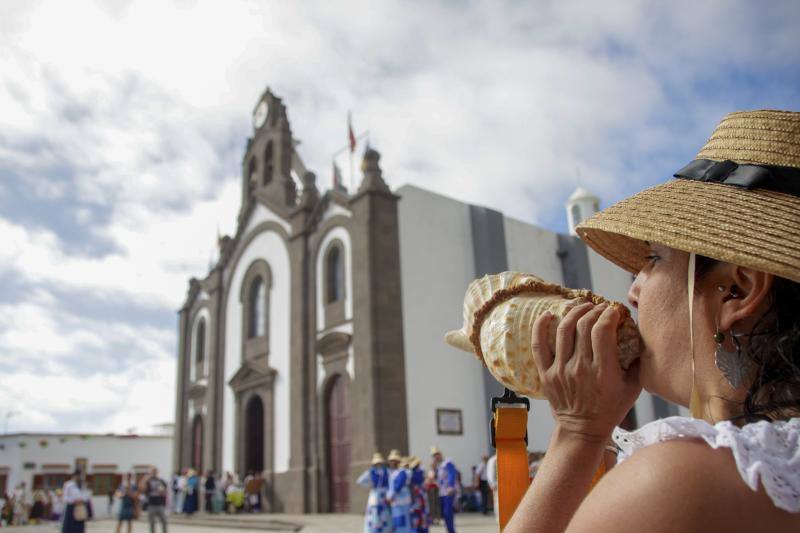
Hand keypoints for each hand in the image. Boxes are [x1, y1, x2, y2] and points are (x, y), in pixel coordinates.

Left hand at [531, 302, 640, 440]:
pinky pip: (539, 345)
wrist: (582, 431)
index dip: (608, 315)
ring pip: (563, 330)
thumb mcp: (632, 389)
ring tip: (582, 306)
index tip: (613, 310)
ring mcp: (560, 371)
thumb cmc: (610, 409)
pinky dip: (541, 326)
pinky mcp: (546, 374)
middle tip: (599, 307)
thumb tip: (639, 335)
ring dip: (574, 312)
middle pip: (584, 326)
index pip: (602, 332)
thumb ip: (637, 363)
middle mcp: (580, 369)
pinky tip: (549, 314)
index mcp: (603, 372)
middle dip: (594, 310)